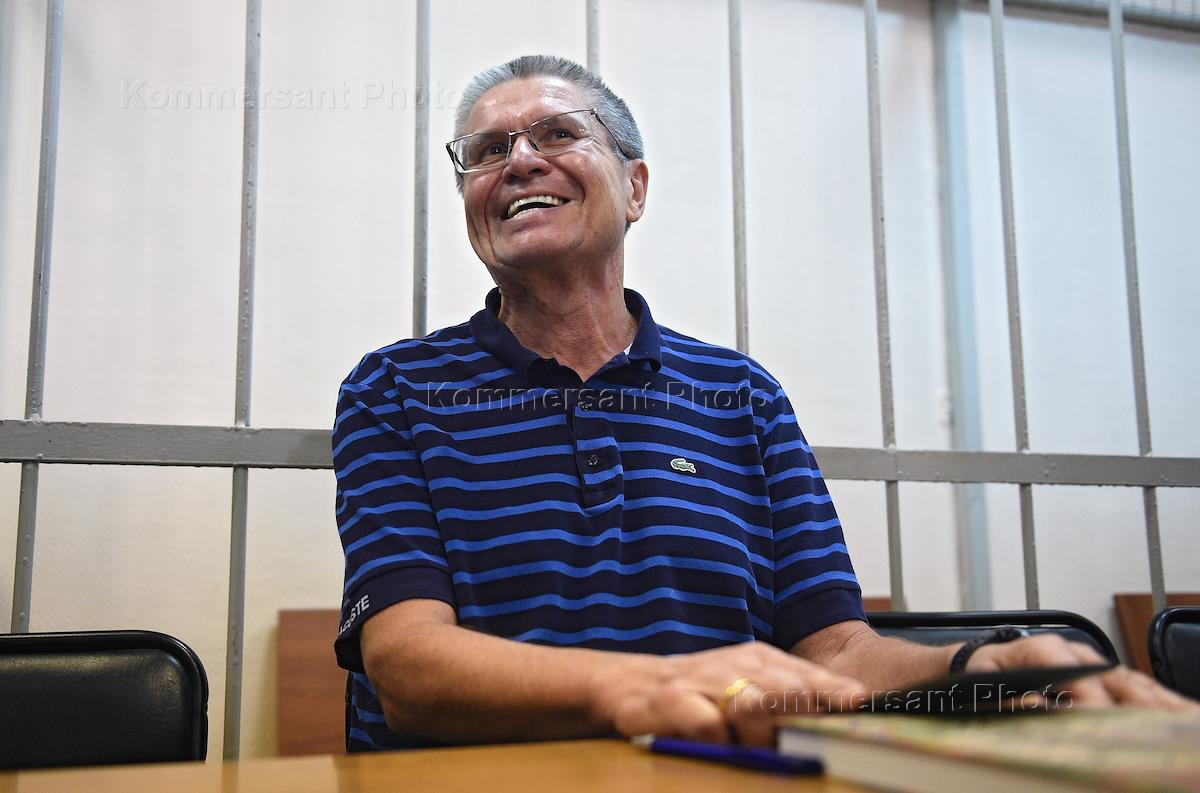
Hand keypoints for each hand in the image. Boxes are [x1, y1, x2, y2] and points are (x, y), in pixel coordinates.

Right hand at [598, 642, 868, 746]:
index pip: (805, 675)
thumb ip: (789, 695)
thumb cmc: (700, 688)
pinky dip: (720, 738)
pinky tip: (724, 744)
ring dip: (767, 730)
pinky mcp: (675, 702)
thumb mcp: (747, 683)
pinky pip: (707, 725)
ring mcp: (705, 682)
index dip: (832, 689)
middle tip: (821, 730)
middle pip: (785, 686)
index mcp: (759, 659)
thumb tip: (845, 712)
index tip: (858, 701)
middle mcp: (736, 665)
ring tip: (771, 745)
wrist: (632, 683)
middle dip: (807, 709)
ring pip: (750, 703)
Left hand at [968, 633, 1198, 711]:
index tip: (1103, 724)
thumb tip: (1039, 703)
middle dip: (1140, 706)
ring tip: (1188, 721)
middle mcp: (1071, 652)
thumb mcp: (983, 689)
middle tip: (1162, 731)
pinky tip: (1183, 714)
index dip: (1090, 699)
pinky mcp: (1098, 677)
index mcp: (1041, 651)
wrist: (974, 666)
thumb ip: (1010, 699)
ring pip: (1131, 684)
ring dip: (1161, 705)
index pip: (1074, 673)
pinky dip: (1159, 702)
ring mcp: (1088, 663)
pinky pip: (1133, 690)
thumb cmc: (979, 678)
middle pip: (1113, 678)